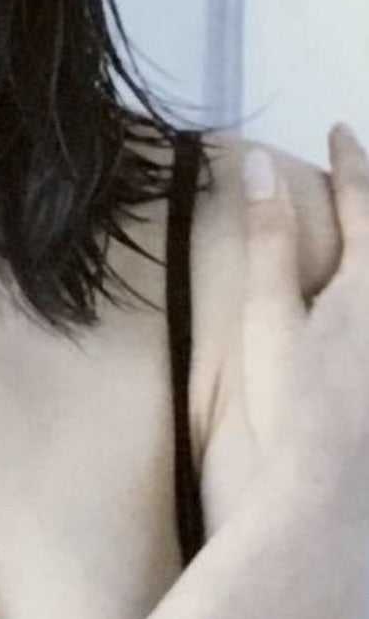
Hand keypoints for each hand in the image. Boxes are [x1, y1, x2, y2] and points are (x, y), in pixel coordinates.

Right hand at [206, 123, 368, 528]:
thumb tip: (260, 163)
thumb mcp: (269, 314)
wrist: (329, 488)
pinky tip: (361, 313)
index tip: (339, 130)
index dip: (350, 163)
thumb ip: (267, 238)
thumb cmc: (294, 403)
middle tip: (364, 169)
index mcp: (368, 284)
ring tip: (368, 238)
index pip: (363, 204)